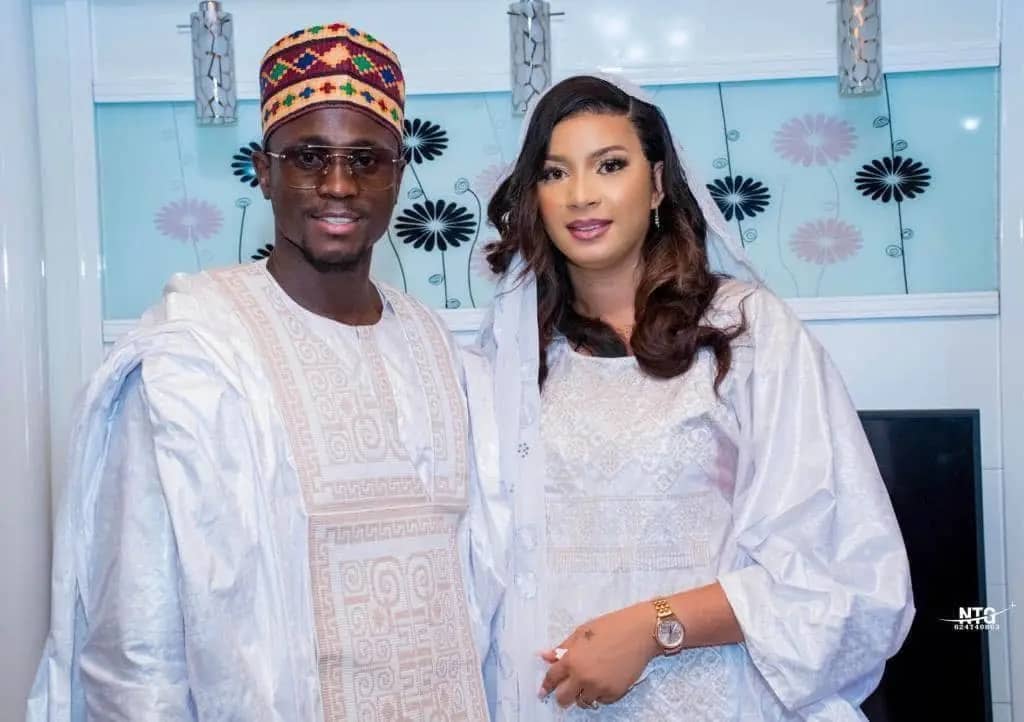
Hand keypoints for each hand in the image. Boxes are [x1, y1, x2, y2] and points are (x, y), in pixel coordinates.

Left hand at [539, 602, 659, 707]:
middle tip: (566, 690)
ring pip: (583, 702)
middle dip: (562, 696)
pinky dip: (599, 694)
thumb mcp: (582, 632)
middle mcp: (583, 677)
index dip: (546, 686)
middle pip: (564, 698)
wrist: (640, 632)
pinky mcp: (614, 693)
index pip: (552, 678)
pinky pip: (601, 701)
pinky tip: (604, 680)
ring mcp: (599, 687)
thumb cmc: (611, 626)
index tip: (543, 692)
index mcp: (572, 660)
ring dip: (582, 694)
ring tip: (589, 681)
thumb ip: (563, 647)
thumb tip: (546, 656)